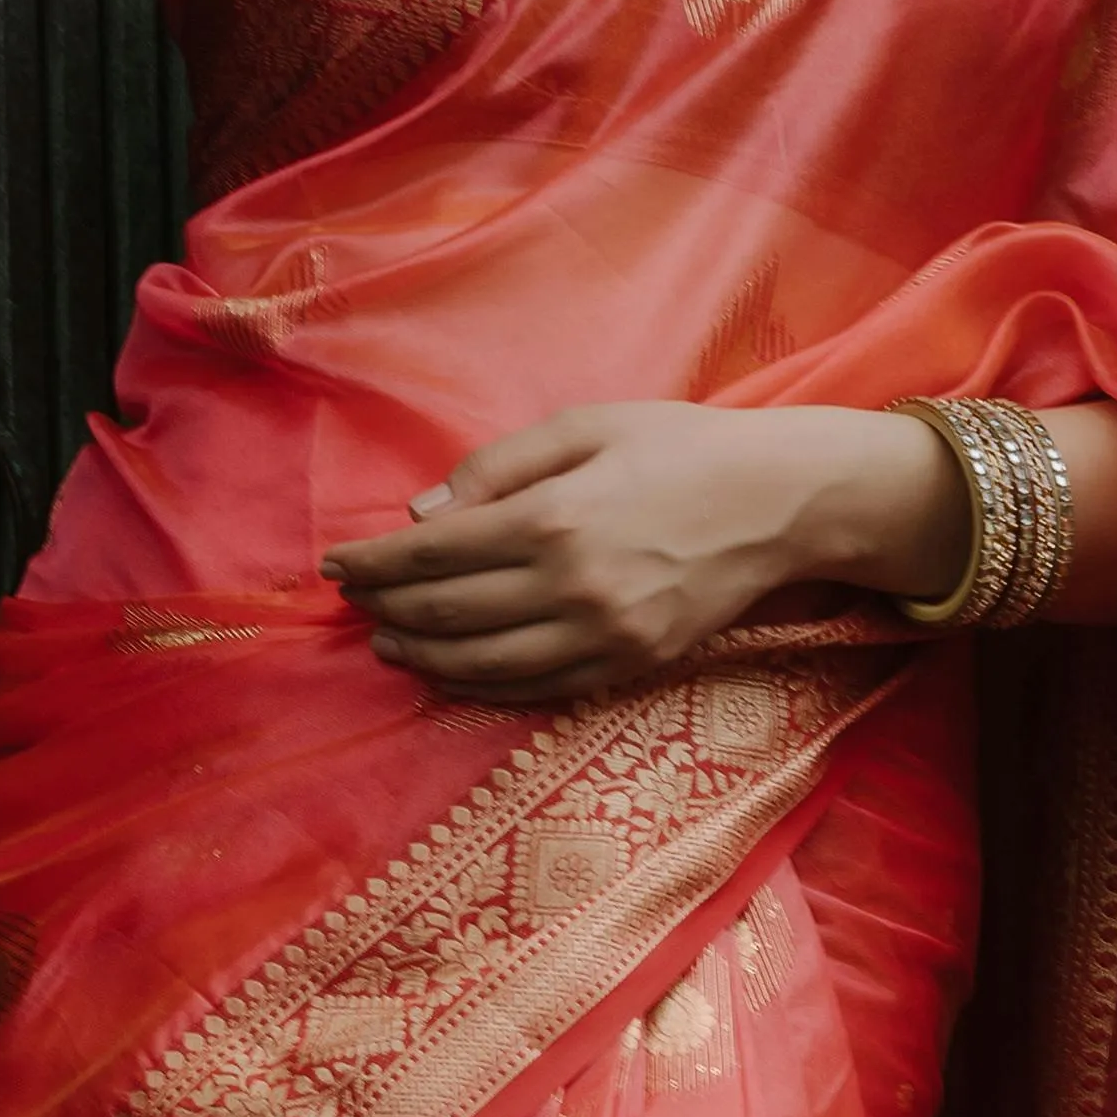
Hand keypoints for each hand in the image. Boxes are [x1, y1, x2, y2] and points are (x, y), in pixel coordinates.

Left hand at [322, 403, 947, 694]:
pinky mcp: (630, 664)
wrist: (781, 501)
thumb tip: (421, 514)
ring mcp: (604, 635)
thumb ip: (496, 468)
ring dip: (426, 657)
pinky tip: (452, 672)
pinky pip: (539, 689)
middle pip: (450, 611)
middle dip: (390, 609)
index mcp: (554, 517)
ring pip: (486, 665)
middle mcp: (573, 586)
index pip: (434, 552)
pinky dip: (483, 687)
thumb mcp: (586, 426)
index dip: (375, 563)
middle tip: (356, 605)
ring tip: (389, 644)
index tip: (335, 564)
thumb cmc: (681, 447)